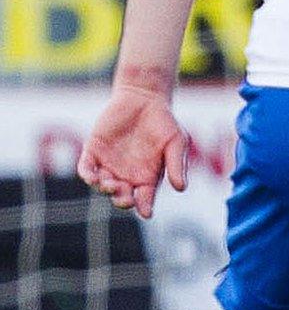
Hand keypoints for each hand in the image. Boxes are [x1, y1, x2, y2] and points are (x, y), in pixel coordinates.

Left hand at [76, 82, 189, 219]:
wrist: (144, 97)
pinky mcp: (93, 152)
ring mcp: (108, 165)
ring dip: (106, 189)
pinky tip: (93, 177)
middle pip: (121, 196)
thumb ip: (176, 164)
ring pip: (102, 185)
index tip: (146, 212)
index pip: (145, 198)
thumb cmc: (164, 121)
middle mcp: (126, 175)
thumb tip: (181, 188)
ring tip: (111, 185)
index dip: (145, 207)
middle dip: (122, 200)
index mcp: (147, 177)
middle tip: (126, 198)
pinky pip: (86, 169)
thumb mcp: (176, 142)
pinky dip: (88, 175)